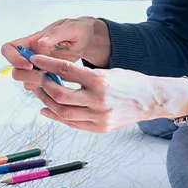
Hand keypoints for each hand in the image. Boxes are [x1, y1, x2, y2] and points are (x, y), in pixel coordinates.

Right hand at [2, 17, 111, 92]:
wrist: (90, 42)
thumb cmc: (80, 31)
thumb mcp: (72, 28)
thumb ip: (56, 34)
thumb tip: (40, 41)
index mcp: (33, 41)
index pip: (9, 49)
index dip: (13, 58)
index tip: (29, 64)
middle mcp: (32, 55)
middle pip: (16, 71)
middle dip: (28, 76)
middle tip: (46, 77)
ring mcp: (39, 68)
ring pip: (27, 82)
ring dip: (39, 84)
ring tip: (58, 80)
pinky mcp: (48, 77)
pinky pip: (39, 88)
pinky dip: (48, 89)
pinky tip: (61, 84)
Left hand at [23, 54, 187, 133]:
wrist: (152, 100)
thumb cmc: (129, 82)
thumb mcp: (107, 71)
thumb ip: (83, 75)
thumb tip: (55, 73)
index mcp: (100, 80)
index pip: (66, 69)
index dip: (47, 64)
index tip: (35, 59)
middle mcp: (98, 100)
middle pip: (59, 94)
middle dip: (45, 85)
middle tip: (40, 78)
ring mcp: (99, 117)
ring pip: (62, 112)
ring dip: (47, 102)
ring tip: (41, 93)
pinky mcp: (100, 128)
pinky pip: (72, 124)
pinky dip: (56, 117)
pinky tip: (47, 110)